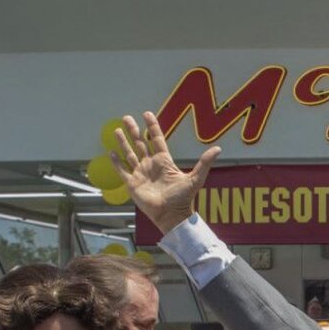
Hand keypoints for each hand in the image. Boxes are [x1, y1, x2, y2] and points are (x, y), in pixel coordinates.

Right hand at [112, 111, 223, 233]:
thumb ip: (205, 163)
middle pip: (140, 143)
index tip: (147, 114)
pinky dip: (116, 162)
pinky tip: (111, 152)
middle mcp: (151, 165)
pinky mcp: (132, 184)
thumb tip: (218, 148)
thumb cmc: (183, 198)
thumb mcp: (195, 178)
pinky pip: (122, 171)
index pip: (156, 139)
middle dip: (133, 130)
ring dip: (123, 142)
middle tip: (126, 117)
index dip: (152, 127)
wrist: (171, 215)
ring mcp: (141, 174)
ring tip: (117, 130)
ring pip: (130, 154)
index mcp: (164, 161)